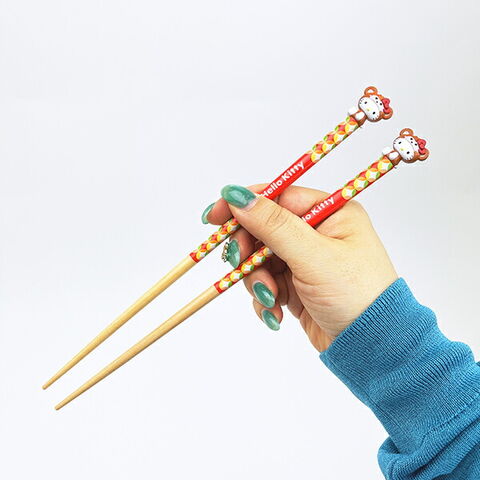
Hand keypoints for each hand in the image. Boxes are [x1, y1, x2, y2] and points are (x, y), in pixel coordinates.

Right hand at [203, 184, 397, 350]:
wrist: (372, 348)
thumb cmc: (356, 296)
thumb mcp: (313, 256)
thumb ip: (273, 225)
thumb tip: (237, 196)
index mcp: (331, 213)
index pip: (278, 197)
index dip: (244, 205)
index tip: (214, 217)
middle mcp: (317, 233)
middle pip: (263, 229)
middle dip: (249, 252)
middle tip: (239, 265)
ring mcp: (305, 260)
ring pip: (259, 259)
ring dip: (257, 280)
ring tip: (270, 298)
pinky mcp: (296, 285)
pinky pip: (266, 282)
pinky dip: (264, 297)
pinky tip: (275, 312)